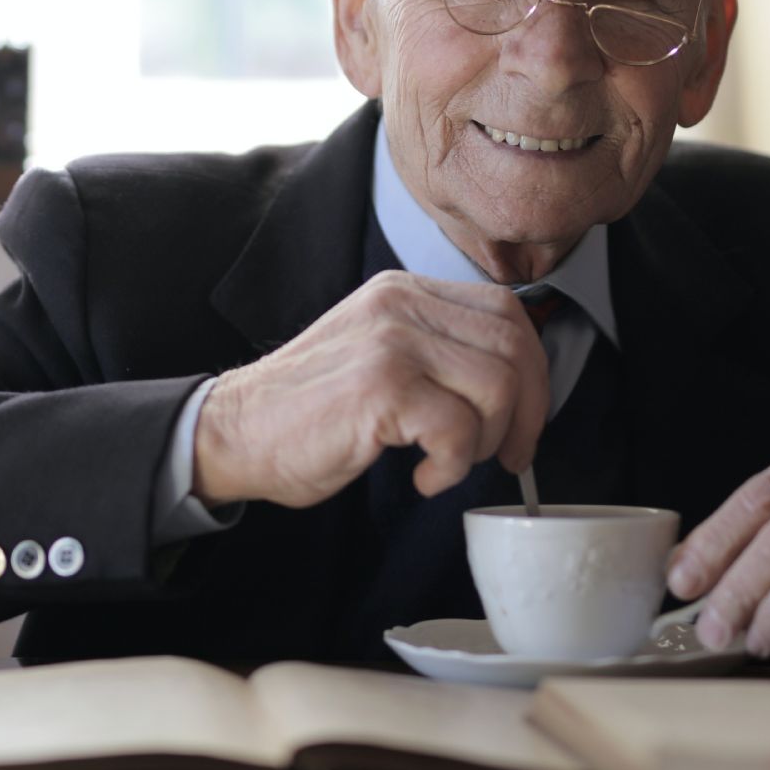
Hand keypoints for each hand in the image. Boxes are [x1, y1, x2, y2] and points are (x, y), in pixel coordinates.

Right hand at [193, 271, 550, 508]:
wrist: (235, 433)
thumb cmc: (308, 412)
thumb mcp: (380, 357)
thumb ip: (436, 352)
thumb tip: (516, 384)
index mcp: (405, 292)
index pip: (507, 313)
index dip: (533, 372)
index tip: (524, 421)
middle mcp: (401, 304)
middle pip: (514, 346)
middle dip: (527, 413)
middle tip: (506, 456)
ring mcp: (391, 342)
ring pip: (497, 388)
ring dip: (486, 443)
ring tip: (448, 464)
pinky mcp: (381, 388)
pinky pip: (459, 429)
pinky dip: (453, 467)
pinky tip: (424, 477)